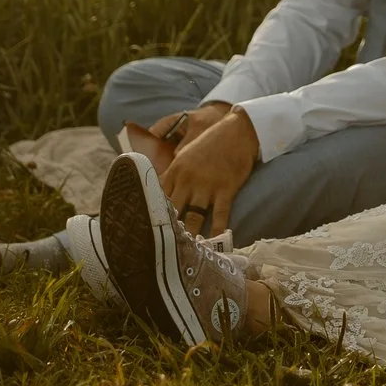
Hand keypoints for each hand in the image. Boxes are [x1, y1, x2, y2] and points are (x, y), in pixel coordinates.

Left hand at [159, 104, 258, 236]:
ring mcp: (207, 185)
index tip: (147, 230)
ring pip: (193, 217)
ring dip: (189, 236)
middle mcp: (187, 179)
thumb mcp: (186, 154)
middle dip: (168, 230)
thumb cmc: (211, 143)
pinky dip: (217, 231)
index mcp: (175, 170)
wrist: (238, 132)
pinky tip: (215, 243)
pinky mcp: (226, 189)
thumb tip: (159, 190)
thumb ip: (173, 173)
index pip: (158, 197)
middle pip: (173, 211)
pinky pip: (220, 215)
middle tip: (162, 248)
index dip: (153, 214)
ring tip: (184, 253)